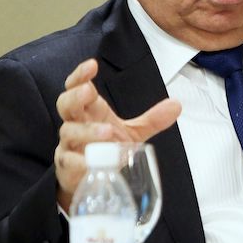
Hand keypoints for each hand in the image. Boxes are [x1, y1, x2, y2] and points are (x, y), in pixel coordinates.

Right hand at [53, 58, 180, 210]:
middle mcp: (75, 124)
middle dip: (76, 96)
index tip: (92, 65)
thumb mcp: (132, 132)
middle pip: (65, 104)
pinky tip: (91, 161)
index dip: (80, 75)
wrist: (88, 178)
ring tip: (108, 131)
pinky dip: (80, 160)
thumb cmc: (105, 148)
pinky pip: (69, 161)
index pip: (77, 87)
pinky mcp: (67, 167)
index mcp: (89, 110)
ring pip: (70, 132)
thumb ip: (152, 120)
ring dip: (87, 131)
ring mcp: (69, 145)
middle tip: (89, 91)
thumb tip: (177, 104)